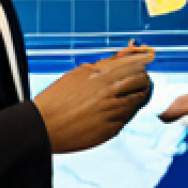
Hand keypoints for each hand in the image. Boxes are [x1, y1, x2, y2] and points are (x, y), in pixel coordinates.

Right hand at [35, 47, 154, 153]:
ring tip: (134, 95)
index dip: (142, 63)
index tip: (145, 62)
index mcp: (101, 74)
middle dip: (145, 80)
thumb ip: (103, 66)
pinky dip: (128, 112)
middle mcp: (109, 91)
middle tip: (143, 82)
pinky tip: (119, 110)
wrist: (42, 126)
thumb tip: (123, 57)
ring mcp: (111, 111)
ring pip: (138, 100)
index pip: (135, 64)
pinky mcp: (110, 129)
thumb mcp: (78, 74)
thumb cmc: (58, 98)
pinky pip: (128, 118)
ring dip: (140, 96)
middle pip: (142, 80)